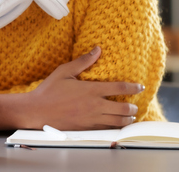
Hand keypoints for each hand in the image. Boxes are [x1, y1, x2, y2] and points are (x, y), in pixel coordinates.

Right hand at [25, 46, 142, 129]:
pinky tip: (116, 125)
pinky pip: (107, 129)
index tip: (140, 87)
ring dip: (127, 119)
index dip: (133, 87)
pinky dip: (116, 127)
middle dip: (132, 107)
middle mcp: (95, 105)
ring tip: (129, 116)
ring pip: (118, 122)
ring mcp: (92, 119)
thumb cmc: (49, 90)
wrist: (38, 111)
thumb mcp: (64, 71)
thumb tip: (97, 49)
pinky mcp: (87, 128)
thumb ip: (83, 61)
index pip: (120, 88)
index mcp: (91, 90)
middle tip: (134, 105)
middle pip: (124, 109)